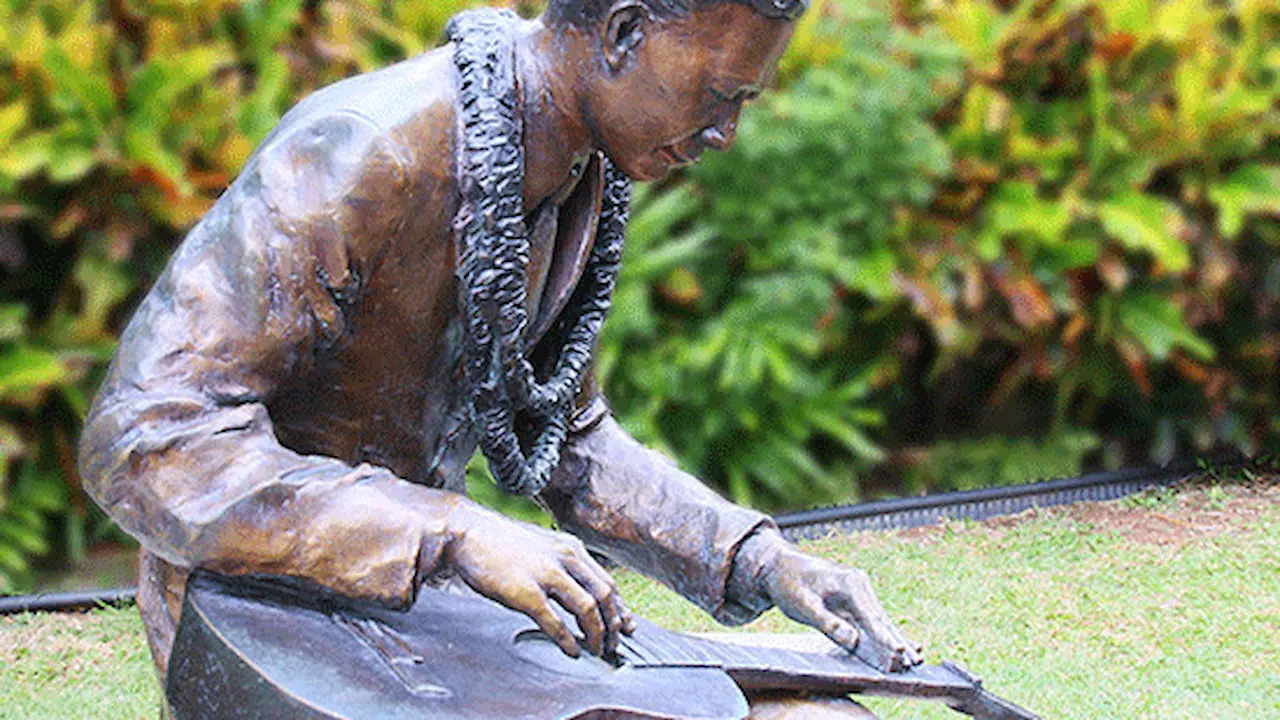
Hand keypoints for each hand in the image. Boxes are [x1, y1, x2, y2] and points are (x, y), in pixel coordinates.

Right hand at [444, 506, 634, 657]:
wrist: (468, 532)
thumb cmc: (502, 543)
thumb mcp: (543, 545)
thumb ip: (563, 564)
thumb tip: (579, 589)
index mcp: (572, 548)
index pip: (607, 582)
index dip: (619, 608)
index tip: (624, 626)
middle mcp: (565, 558)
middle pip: (605, 596)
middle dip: (613, 625)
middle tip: (613, 645)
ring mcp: (546, 575)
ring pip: (587, 609)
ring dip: (596, 635)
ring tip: (597, 651)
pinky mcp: (526, 592)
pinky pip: (556, 622)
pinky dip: (568, 640)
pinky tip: (572, 651)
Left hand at [750, 533, 921, 671]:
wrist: (778, 565)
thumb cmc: (788, 582)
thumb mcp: (802, 604)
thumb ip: (827, 623)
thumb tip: (853, 641)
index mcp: (851, 584)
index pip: (872, 618)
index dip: (886, 639)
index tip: (900, 653)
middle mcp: (859, 587)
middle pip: (881, 621)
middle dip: (898, 642)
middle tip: (916, 663)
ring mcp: (858, 595)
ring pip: (879, 623)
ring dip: (894, 641)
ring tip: (914, 660)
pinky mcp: (851, 603)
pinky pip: (869, 623)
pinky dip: (882, 637)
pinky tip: (896, 649)